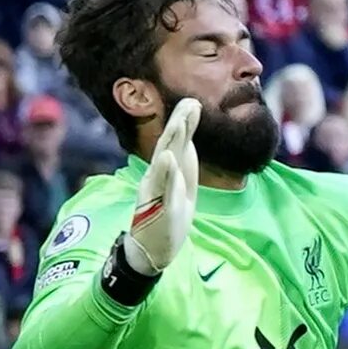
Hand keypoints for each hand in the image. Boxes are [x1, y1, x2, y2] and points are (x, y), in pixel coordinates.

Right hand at [127, 98, 200, 273]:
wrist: (153, 247)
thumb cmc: (168, 210)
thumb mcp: (181, 181)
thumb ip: (183, 157)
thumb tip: (188, 131)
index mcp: (168, 170)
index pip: (177, 143)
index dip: (185, 123)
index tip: (194, 101)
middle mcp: (159, 176)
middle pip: (169, 147)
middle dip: (179, 125)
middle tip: (190, 104)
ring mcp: (155, 191)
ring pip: (163, 164)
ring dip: (172, 143)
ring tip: (181, 124)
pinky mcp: (155, 208)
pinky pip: (161, 189)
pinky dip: (165, 173)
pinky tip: (168, 158)